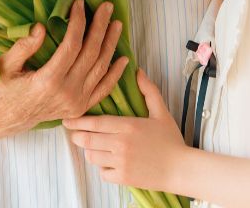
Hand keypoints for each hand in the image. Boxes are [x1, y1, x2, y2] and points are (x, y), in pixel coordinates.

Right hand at [0, 0, 127, 134]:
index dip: (78, 23)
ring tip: (116, 24)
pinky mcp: (80, 108)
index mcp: (48, 81)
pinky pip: (103, 90)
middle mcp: (67, 93)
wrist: (5, 120)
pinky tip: (124, 59)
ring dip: (110, 45)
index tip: (79, 4)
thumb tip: (41, 27)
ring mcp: (76, 102)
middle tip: (106, 6)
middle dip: (100, 27)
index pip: (71, 46)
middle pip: (90, 54)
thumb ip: (23, 47)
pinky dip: (115, 74)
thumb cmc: (2, 90)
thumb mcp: (5, 66)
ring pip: (100, 69)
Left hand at [63, 69, 185, 192]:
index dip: (77, 121)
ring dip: (90, 151)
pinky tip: (109, 163)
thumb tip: (138, 71)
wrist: (182, 169)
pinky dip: (103, 168)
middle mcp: (120, 144)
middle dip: (76, 136)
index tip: (67, 120)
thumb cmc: (171, 140)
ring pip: (92, 156)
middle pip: (87, 140)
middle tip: (74, 133)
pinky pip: (102, 173)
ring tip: (94, 147)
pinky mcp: (123, 178)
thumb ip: (148, 90)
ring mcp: (120, 162)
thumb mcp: (161, 112)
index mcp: (127, 125)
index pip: (94, 122)